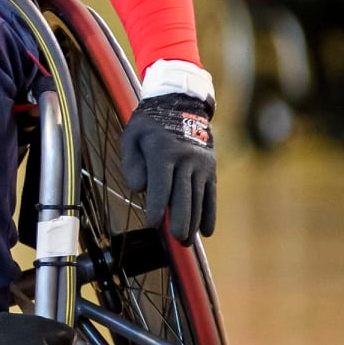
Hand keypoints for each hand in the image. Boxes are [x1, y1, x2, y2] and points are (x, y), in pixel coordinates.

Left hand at [119, 93, 216, 243]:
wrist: (181, 103)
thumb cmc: (149, 124)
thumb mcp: (132, 136)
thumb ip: (132, 163)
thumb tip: (140, 188)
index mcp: (163, 151)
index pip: (161, 183)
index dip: (157, 205)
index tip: (154, 223)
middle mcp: (185, 159)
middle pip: (184, 195)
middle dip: (181, 220)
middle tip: (178, 240)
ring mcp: (201, 164)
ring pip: (199, 198)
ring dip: (194, 221)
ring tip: (187, 241)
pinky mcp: (210, 168)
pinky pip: (211, 194)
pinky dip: (209, 213)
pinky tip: (206, 230)